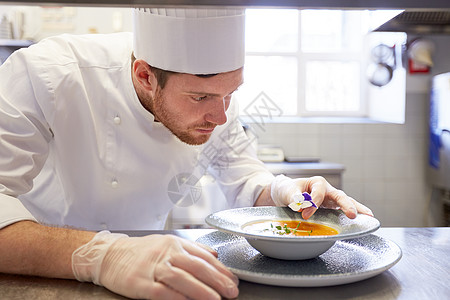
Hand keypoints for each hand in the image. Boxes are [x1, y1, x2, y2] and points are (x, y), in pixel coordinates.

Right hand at [72, 231, 238, 299]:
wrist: (109, 255)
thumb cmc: (141, 251)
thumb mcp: (167, 243)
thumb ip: (192, 249)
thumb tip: (215, 256)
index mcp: (174, 244)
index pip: (203, 256)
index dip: (221, 269)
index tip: (233, 280)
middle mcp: (166, 254)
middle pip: (196, 266)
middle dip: (217, 280)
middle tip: (231, 291)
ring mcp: (153, 268)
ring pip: (182, 278)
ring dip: (201, 290)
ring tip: (215, 299)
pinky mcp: (140, 283)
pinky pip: (161, 291)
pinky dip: (176, 297)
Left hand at [270, 174, 372, 219]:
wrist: (286, 194)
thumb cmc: (288, 190)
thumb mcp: (288, 191)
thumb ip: (294, 196)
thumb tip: (300, 204)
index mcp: (317, 183)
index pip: (319, 194)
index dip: (313, 204)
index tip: (304, 214)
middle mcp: (327, 190)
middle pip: (340, 195)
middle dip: (346, 205)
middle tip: (352, 214)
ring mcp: (331, 199)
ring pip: (347, 202)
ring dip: (357, 209)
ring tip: (368, 216)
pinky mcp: (332, 207)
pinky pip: (344, 210)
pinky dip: (355, 213)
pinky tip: (364, 219)